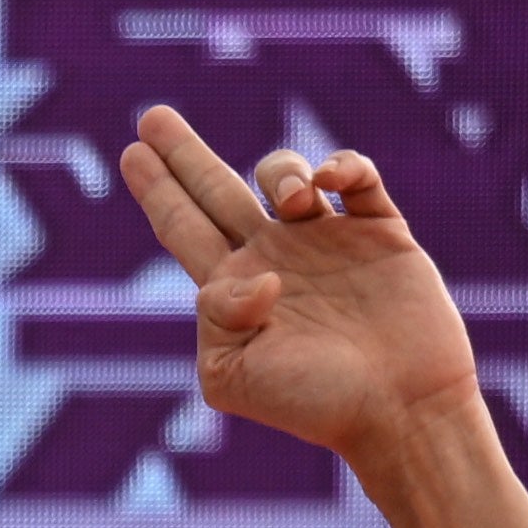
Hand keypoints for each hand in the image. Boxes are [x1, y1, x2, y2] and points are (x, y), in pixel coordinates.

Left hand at [120, 105, 476, 468]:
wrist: (396, 410)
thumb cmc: (311, 403)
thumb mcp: (232, 375)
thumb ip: (215, 317)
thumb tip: (252, 269)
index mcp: (233, 288)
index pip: (183, 228)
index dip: (157, 191)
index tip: (130, 152)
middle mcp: (274, 257)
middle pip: (217, 190)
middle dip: (183, 153)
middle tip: (151, 117)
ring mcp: (328, 241)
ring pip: (284, 175)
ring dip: (279, 171)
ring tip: (290, 201)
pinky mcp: (381, 233)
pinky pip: (357, 178)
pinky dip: (342, 166)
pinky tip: (328, 183)